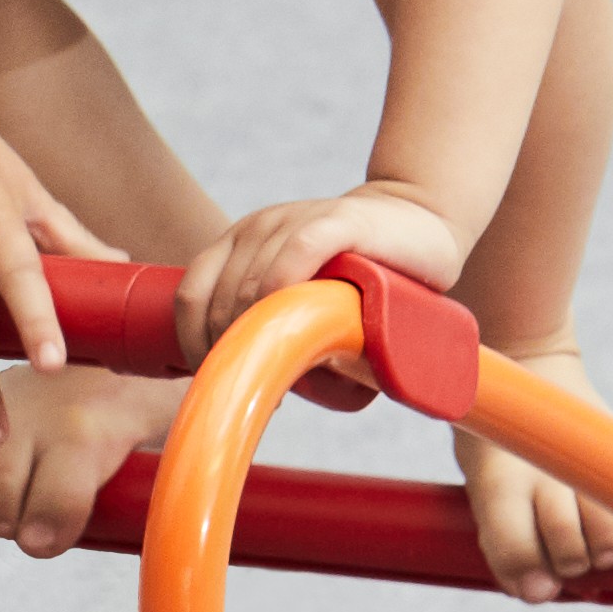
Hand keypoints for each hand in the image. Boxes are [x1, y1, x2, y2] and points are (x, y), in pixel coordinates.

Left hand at [169, 184, 465, 362]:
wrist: (421, 226)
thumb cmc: (361, 277)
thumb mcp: (304, 295)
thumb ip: (274, 327)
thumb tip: (245, 391)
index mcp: (238, 245)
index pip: (191, 299)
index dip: (199, 348)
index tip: (228, 383)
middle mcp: (256, 228)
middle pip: (220, 301)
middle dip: (236, 354)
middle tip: (266, 387)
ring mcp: (292, 220)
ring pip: (252, 286)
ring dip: (263, 338)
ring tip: (287, 373)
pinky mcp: (336, 220)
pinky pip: (294, 256)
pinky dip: (287, 298)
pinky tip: (299, 330)